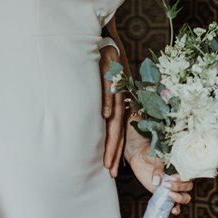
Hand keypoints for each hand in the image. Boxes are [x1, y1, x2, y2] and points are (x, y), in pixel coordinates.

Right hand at [100, 44, 124, 177]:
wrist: (107, 46)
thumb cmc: (105, 70)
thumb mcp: (106, 91)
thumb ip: (104, 108)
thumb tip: (98, 124)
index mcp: (118, 107)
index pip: (118, 134)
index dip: (115, 152)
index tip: (111, 170)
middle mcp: (118, 102)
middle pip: (117, 131)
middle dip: (113, 152)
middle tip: (109, 170)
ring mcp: (114, 89)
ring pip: (114, 116)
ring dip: (112, 135)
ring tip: (107, 151)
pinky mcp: (109, 75)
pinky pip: (108, 91)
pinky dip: (107, 103)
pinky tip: (104, 116)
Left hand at [125, 131, 192, 212]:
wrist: (141, 157)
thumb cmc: (151, 154)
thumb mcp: (156, 159)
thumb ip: (158, 169)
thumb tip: (157, 181)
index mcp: (181, 168)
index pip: (188, 176)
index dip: (183, 179)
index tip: (173, 177)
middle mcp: (179, 179)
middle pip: (188, 187)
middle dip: (179, 187)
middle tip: (166, 184)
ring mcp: (174, 188)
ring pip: (185, 197)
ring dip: (179, 198)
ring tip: (169, 195)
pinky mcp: (167, 196)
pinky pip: (176, 205)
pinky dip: (176, 209)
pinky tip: (173, 210)